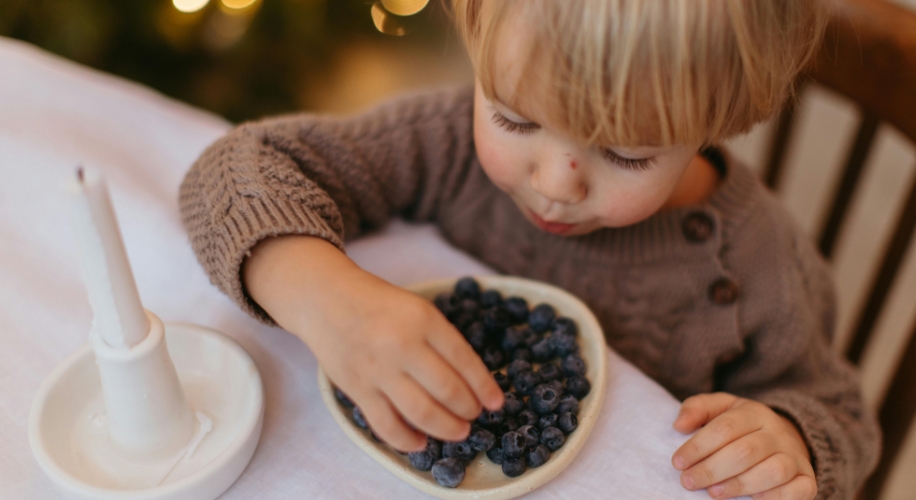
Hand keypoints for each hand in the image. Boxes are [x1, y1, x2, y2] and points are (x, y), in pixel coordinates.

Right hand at [244, 236, 504, 452]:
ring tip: (458, 431)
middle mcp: (402, 345)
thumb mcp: (419, 309)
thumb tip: (473, 382)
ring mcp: (378, 370)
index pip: (465, 360)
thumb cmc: (380, 305)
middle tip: (474, 415)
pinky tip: (421, 442)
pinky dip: (407, 440)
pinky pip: (386, 425)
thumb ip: (443, 341)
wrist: (327, 299)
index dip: (485, 387)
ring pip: (422, 413)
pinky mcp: (357, 389)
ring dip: (447, 428)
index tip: (497, 402)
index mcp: (424, 320)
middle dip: (469, 410)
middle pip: (448, 391)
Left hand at [671, 393, 815, 499]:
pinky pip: (798, 490)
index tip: (677, 462)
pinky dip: (776, 498)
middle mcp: (778, 433)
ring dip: (739, 485)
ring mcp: (795, 456)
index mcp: (754, 412)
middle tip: (688, 482)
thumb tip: (679, 425)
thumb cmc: (742, 427)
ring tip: (713, 493)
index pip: (725, 428)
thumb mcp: (720, 409)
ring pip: (772, 471)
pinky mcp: (807, 479)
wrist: (787, 438)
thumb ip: (697, 409)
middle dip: (712, 469)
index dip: (698, 446)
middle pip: (745, 451)